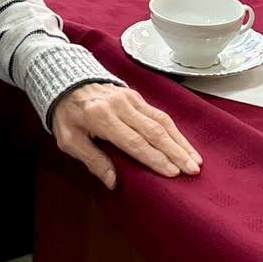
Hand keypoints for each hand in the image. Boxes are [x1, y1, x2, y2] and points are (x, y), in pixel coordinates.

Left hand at [50, 83, 200, 188]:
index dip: (154, 157)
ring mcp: (130, 98)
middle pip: (153, 130)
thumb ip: (92, 160)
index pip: (133, 141)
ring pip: (161, 120)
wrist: (66, 80)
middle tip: (192, 170)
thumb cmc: (67, 114)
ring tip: (195, 160)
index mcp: (101, 117)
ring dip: (180, 141)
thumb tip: (113, 181)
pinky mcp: (136, 95)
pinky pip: (158, 113)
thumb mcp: (69, 139)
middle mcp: (119, 105)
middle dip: (175, 151)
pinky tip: (184, 143)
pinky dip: (174, 130)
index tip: (172, 172)